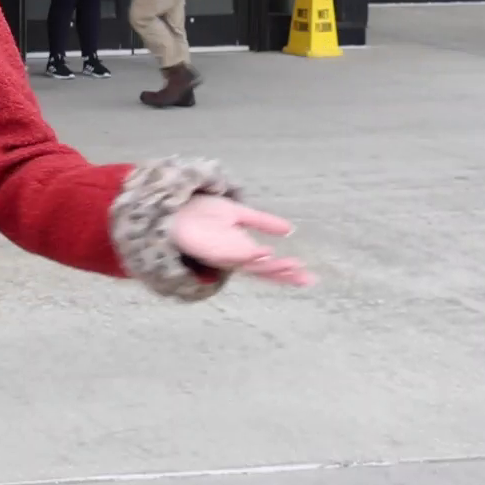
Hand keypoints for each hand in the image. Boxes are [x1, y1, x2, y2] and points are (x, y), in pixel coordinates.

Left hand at [169, 195, 315, 287]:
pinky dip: (247, 254)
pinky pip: (230, 254)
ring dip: (269, 265)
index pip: (269, 265)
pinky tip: (263, 251)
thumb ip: (262, 222)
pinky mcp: (208, 249)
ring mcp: (221, 254)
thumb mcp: (238, 213)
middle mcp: (233, 256)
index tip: (310, 278)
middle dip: (283, 273)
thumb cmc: (201, 213)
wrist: (174, 207)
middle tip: (305, 277)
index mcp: (241, 250)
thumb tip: (290, 229)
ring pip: (249, 264)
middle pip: (262, 269)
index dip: (288, 271)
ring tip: (290, 265)